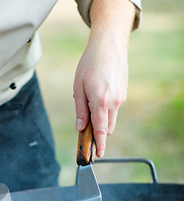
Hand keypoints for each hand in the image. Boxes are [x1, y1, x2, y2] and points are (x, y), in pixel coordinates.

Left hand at [73, 32, 127, 157]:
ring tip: (90, 103)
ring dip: (102, 119)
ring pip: (111, 118)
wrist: (109, 44)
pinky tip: (98, 92)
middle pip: (107, 128)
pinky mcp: (123, 92)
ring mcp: (120, 97)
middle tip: (85, 130)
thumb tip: (79, 127)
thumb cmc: (89, 64)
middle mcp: (113, 102)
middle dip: (98, 132)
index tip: (99, 155)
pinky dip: (106, 108)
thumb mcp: (78, 87)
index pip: (100, 130)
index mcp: (100, 102)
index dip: (99, 145)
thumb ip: (80, 110)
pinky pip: (114, 107)